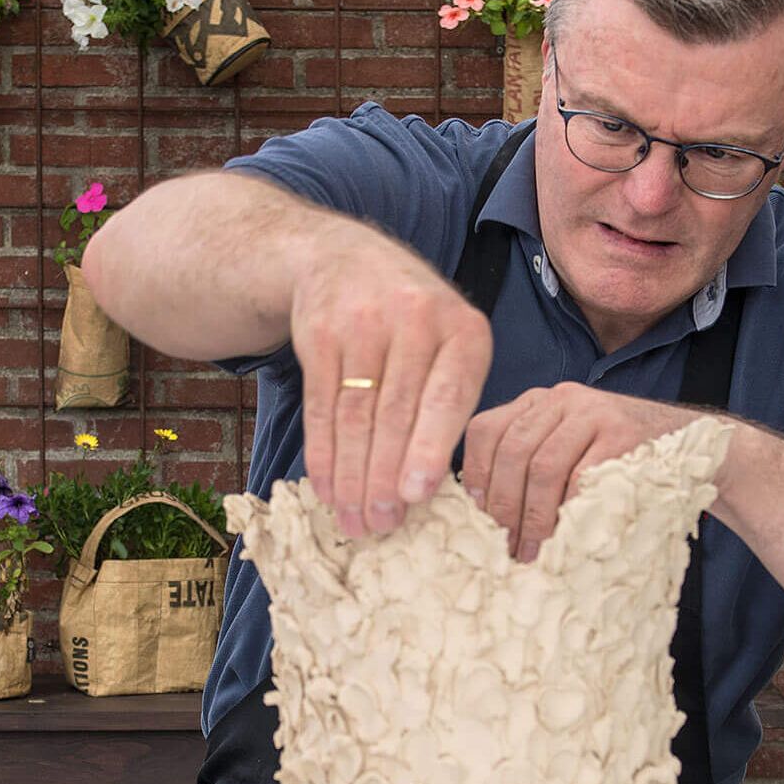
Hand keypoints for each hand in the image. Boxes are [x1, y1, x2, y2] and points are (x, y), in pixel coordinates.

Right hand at [292, 248, 495, 538]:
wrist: (343, 258)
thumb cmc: (410, 321)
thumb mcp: (447, 343)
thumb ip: (448, 401)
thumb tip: (428, 489)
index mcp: (463, 329)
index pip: (448, 398)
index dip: (430, 450)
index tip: (415, 497)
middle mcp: (416, 318)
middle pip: (397, 414)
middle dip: (385, 477)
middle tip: (379, 525)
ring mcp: (363, 323)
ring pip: (357, 416)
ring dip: (352, 476)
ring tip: (352, 518)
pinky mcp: (320, 334)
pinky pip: (321, 406)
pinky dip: (323, 454)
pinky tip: (327, 487)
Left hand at [462, 384, 701, 561]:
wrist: (688, 444)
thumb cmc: (614, 459)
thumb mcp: (564, 450)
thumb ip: (525, 466)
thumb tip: (481, 513)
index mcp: (535, 402)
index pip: (485, 431)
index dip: (475, 477)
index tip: (477, 519)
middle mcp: (559, 398)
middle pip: (511, 451)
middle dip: (503, 506)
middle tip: (503, 547)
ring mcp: (593, 411)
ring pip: (543, 466)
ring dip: (532, 517)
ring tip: (530, 551)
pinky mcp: (623, 432)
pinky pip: (583, 477)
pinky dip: (568, 511)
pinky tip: (564, 537)